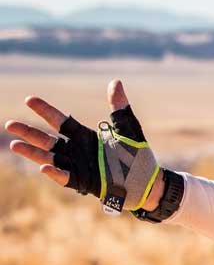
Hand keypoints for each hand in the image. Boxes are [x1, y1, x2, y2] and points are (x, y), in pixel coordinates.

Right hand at [6, 79, 164, 211]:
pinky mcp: (85, 183)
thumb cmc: (137, 156)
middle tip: (10, 125)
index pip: (61, 121)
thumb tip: (115, 82)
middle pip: (48, 140)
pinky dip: (55, 173)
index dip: (45, 111)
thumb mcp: (129, 129)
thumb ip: (119, 108)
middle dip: (29, 132)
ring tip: (14, 145)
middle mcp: (77, 151)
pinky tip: (44, 167)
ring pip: (50, 158)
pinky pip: (66, 177)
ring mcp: (79, 167)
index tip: (29, 99)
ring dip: (33, 152)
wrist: (148, 183)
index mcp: (85, 137)